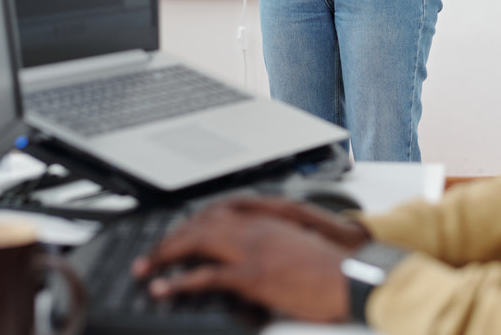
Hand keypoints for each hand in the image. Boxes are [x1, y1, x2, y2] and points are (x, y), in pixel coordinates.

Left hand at [130, 198, 363, 322]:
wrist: (356, 277)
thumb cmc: (336, 268)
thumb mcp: (302, 245)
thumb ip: (275, 242)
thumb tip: (255, 255)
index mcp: (270, 218)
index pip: (219, 212)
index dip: (192, 224)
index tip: (176, 237)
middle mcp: (258, 227)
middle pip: (202, 224)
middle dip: (171, 239)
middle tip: (150, 255)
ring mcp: (254, 249)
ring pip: (197, 242)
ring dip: (165, 254)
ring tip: (145, 268)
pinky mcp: (254, 275)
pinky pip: (206, 276)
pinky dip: (179, 281)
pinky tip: (163, 287)